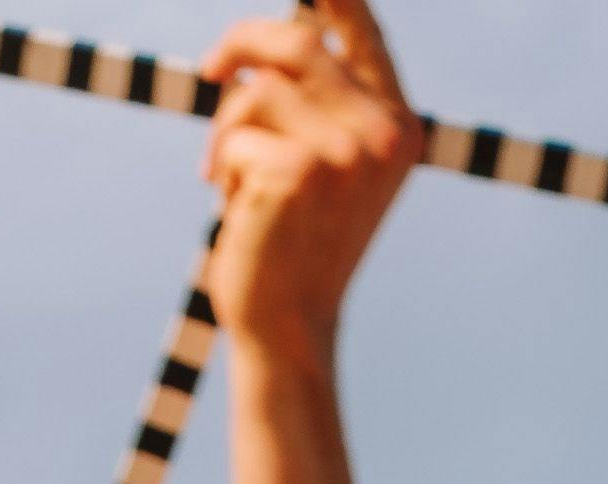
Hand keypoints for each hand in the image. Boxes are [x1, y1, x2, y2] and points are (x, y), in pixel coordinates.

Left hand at [199, 9, 418, 365]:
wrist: (289, 329)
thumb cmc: (296, 247)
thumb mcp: (326, 169)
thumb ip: (318, 106)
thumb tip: (260, 50)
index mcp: (398, 125)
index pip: (361, 29)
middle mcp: (381, 131)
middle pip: (297, 41)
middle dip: (241, 44)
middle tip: (209, 70)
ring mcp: (344, 151)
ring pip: (256, 95)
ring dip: (227, 133)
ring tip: (228, 181)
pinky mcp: (298, 172)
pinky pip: (234, 139)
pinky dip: (221, 170)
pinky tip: (235, 211)